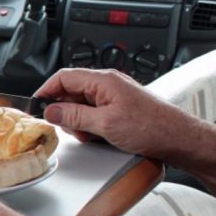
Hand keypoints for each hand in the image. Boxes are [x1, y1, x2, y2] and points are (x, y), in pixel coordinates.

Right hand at [35, 68, 192, 158]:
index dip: (46, 90)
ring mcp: (114, 96)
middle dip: (65, 111)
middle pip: (71, 91)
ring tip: (90, 134)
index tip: (37, 105)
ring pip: (81, 105)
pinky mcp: (119, 108)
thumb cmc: (151, 127)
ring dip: (79, 121)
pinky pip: (94, 113)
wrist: (178, 139)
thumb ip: (74, 116)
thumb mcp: (105, 124)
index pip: (64, 77)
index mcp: (103, 80)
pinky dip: (91, 125)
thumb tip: (51, 111)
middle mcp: (108, 85)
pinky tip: (99, 136)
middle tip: (68, 127)